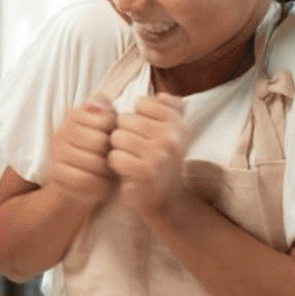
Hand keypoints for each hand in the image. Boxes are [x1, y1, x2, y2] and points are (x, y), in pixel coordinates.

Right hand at [47, 97, 118, 203]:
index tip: (114, 141)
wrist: (84, 183)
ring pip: (93, 161)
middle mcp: (61, 131)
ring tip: (108, 172)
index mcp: (74, 115)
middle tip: (113, 160)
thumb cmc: (101, 153)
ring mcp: (56, 153)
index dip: (116, 134)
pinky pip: (84, 179)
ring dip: (107, 171)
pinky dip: (97, 184)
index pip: (106, 121)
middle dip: (111, 153)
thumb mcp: (107, 131)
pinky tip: (100, 183)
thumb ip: (107, 114)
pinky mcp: (56, 173)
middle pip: (99, 141)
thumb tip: (100, 98)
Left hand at [108, 94, 187, 215]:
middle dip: (125, 134)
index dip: (138, 118)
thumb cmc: (162, 162)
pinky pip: (114, 156)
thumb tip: (160, 95)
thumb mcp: (173, 133)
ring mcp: (158, 155)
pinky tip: (127, 171)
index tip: (147, 134)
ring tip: (132, 159)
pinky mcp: (143, 172)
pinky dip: (116, 164)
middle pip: (125, 119)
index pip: (141, 103)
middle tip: (137, 150)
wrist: (166, 200)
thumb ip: (169, 109)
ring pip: (117, 137)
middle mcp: (172, 137)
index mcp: (179, 123)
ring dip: (119, 149)